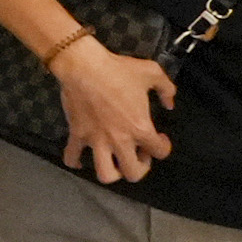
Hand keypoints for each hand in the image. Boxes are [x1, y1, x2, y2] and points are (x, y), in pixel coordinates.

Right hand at [50, 36, 174, 184]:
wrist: (84, 66)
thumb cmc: (118, 69)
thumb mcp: (151, 72)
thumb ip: (167, 89)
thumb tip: (170, 104)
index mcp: (141, 127)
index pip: (160, 152)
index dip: (163, 146)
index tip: (159, 137)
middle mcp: (120, 140)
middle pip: (133, 173)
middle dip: (139, 167)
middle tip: (138, 152)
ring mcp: (97, 140)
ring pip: (105, 174)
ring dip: (111, 172)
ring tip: (113, 161)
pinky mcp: (78, 135)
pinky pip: (72, 157)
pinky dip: (75, 161)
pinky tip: (80, 159)